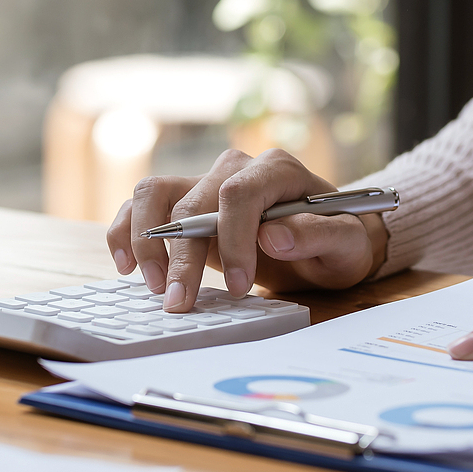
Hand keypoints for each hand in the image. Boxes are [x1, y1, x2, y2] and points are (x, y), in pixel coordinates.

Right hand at [105, 148, 389, 312]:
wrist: (327, 241)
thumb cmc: (339, 241)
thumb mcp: (346, 244)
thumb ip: (318, 235)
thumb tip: (273, 237)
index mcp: (277, 169)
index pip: (239, 193)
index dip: (233, 238)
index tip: (239, 285)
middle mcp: (235, 168)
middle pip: (193, 201)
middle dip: (183, 256)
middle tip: (180, 302)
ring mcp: (204, 183)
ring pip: (155, 193)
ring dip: (146, 239)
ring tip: (154, 286)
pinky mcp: (184, 205)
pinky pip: (142, 206)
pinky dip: (126, 231)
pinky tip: (127, 266)